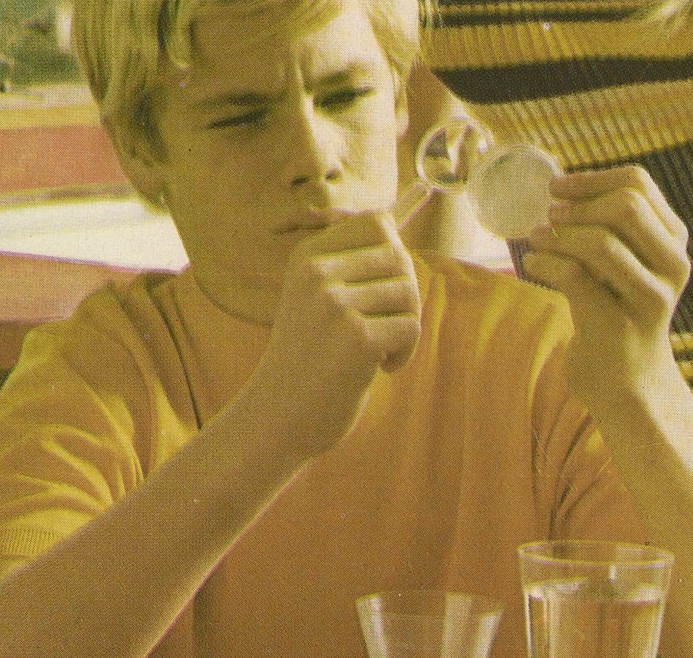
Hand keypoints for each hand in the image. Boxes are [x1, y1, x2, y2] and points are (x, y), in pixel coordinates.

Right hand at [251, 211, 420, 459]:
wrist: (280, 416)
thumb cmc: (311, 357)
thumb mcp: (318, 297)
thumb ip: (355, 260)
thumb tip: (408, 206)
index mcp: (307, 257)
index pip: (378, 222)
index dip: (393, 255)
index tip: (380, 291)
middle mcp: (317, 274)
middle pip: (400, 258)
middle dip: (404, 295)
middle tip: (385, 326)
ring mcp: (334, 305)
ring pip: (409, 293)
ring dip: (404, 326)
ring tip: (378, 350)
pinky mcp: (356, 339)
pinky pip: (411, 327)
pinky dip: (405, 352)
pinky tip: (380, 368)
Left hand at [522, 165, 689, 407]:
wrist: (628, 383)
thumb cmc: (616, 314)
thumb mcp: (623, 266)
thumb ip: (608, 231)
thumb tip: (560, 191)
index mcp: (673, 241)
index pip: (639, 185)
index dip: (592, 179)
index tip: (556, 187)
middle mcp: (672, 265)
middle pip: (625, 207)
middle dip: (577, 207)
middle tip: (547, 216)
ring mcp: (649, 297)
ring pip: (601, 243)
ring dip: (557, 236)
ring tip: (534, 240)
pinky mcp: (618, 325)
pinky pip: (576, 278)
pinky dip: (545, 263)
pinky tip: (531, 265)